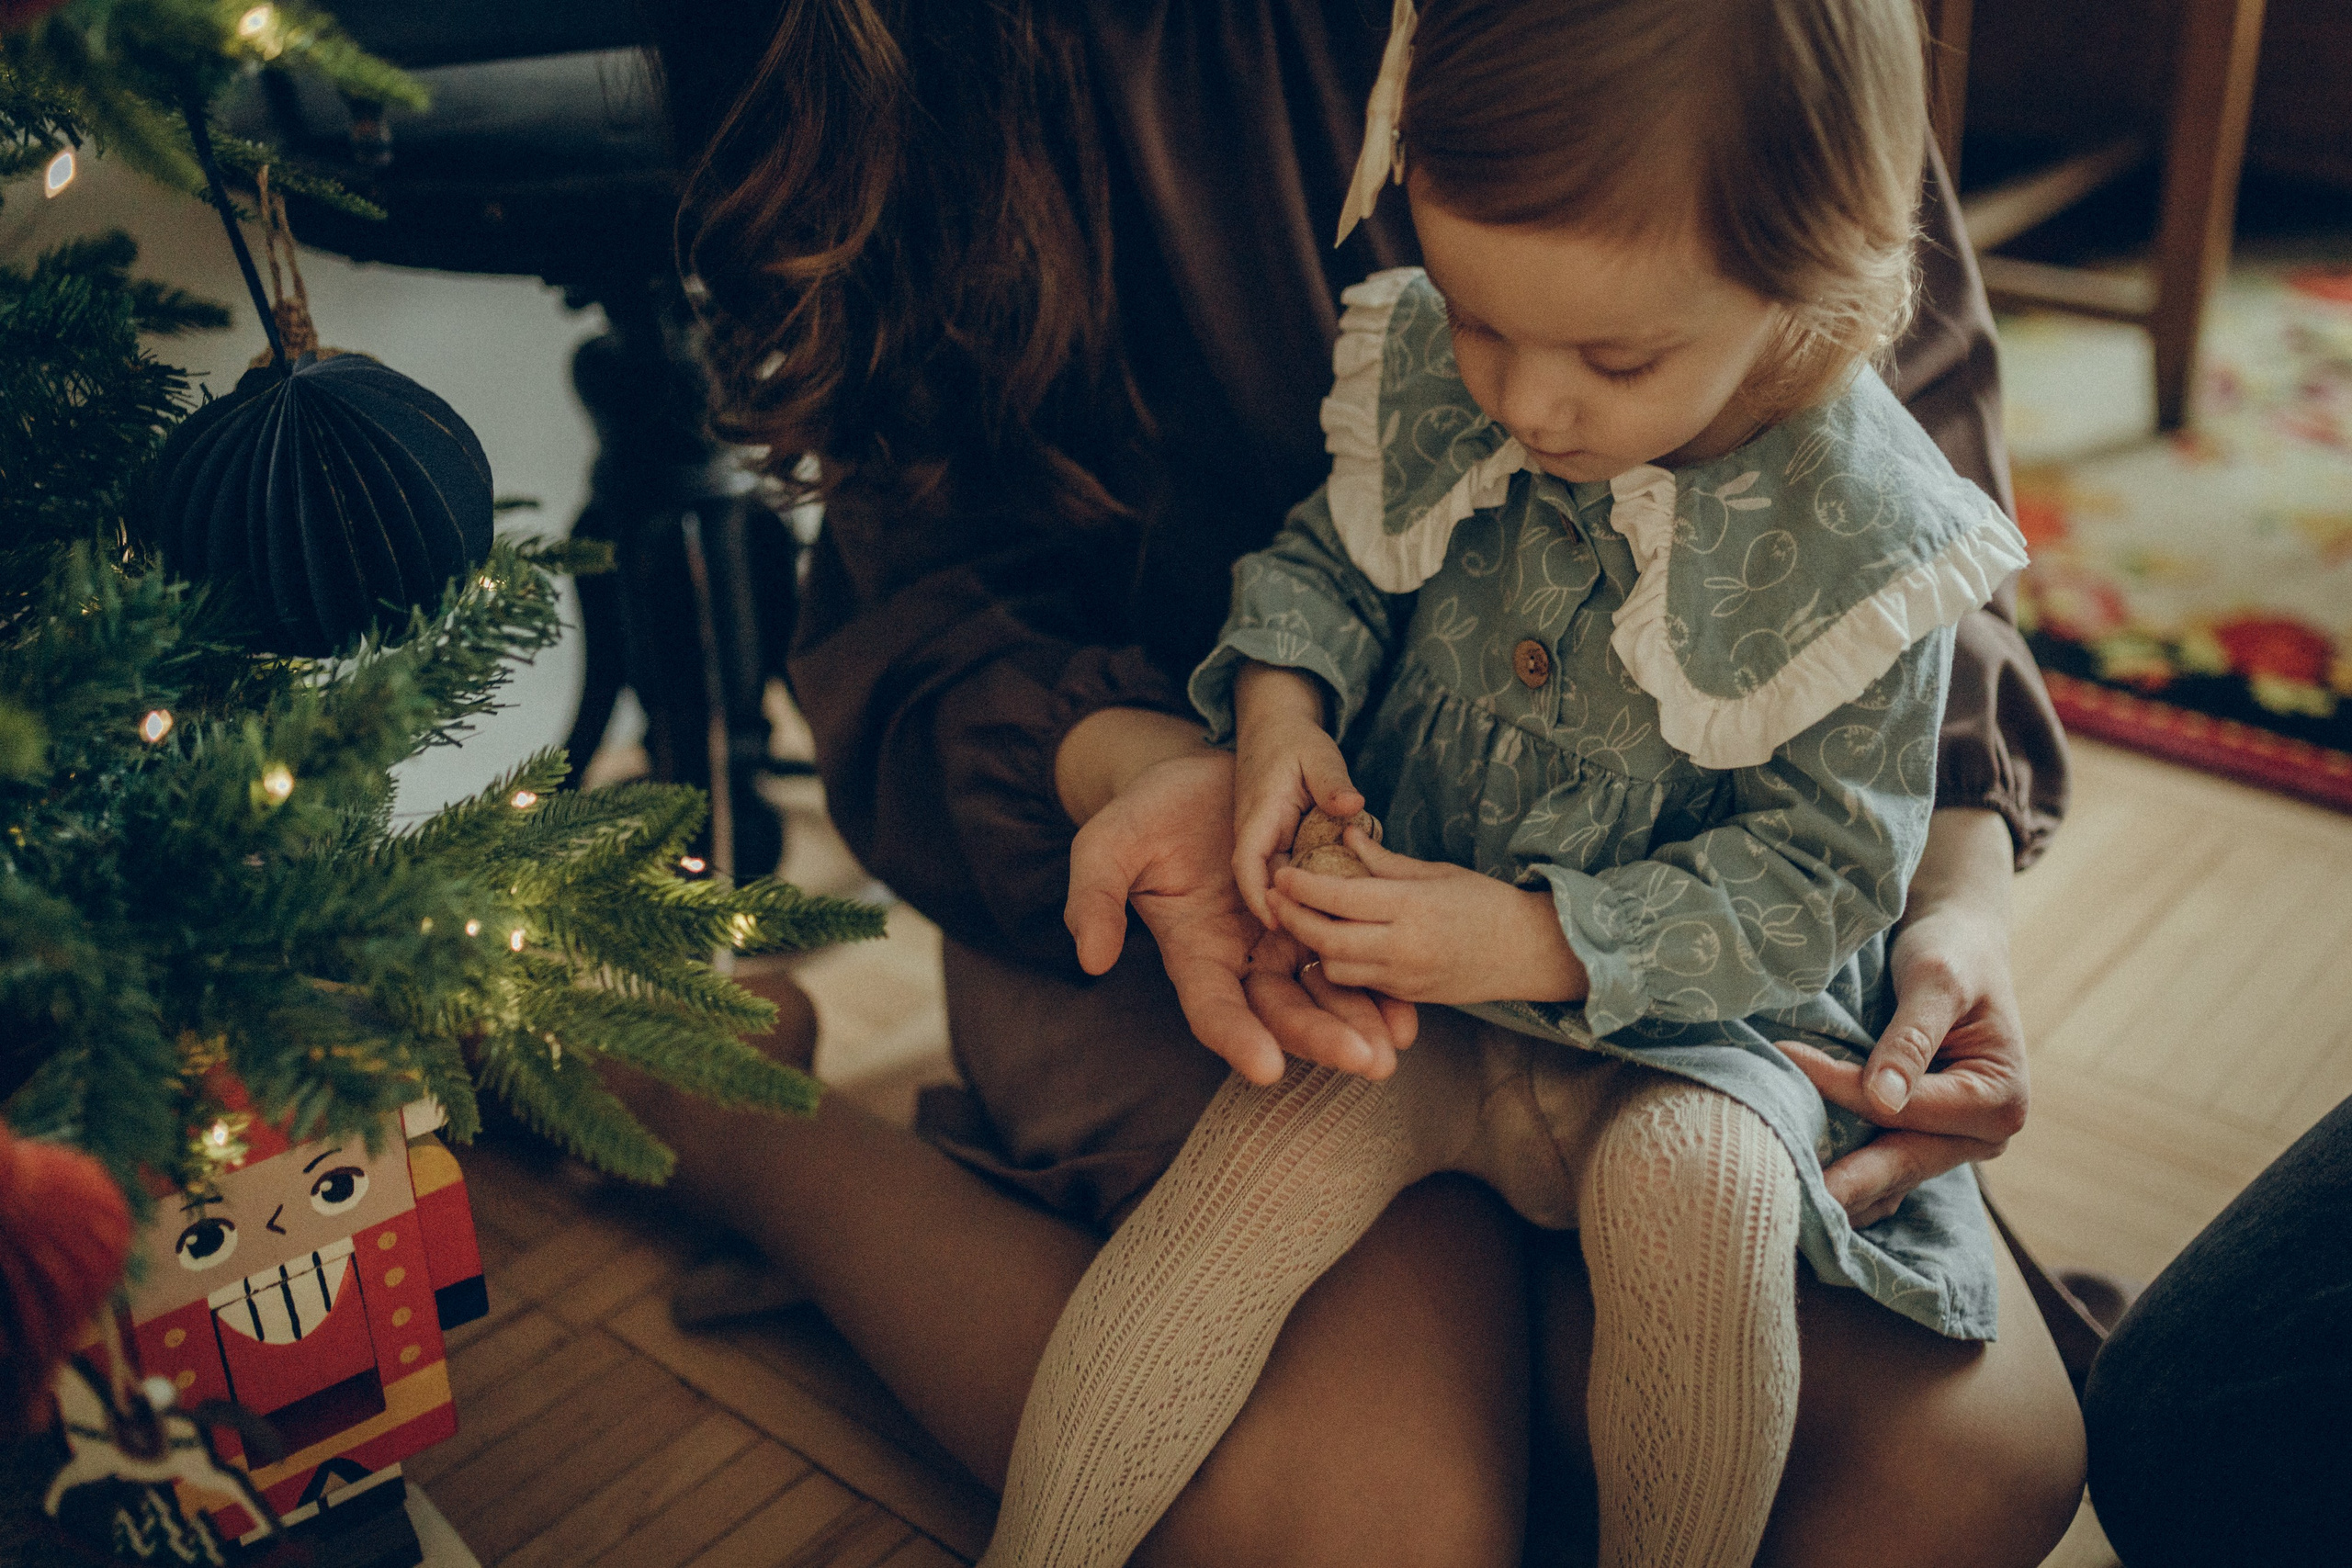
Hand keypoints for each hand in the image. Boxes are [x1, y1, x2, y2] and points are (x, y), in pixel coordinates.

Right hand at [1064, 747, 1405, 1084]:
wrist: (1199, 778)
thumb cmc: (1147, 812)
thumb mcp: (1107, 845)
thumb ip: (1095, 898)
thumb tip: (1093, 959)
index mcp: (1194, 954)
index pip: (1213, 1010)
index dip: (1238, 1039)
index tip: (1266, 1067)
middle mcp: (1242, 960)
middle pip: (1282, 1013)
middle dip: (1322, 1039)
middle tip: (1364, 1061)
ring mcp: (1285, 941)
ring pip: (1325, 994)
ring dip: (1360, 1022)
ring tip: (1396, 1045)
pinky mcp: (1319, 917)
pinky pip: (1352, 957)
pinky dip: (1379, 984)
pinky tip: (1409, 1007)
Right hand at [1231, 664, 1362, 925]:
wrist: (1275, 726)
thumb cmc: (1294, 739)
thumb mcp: (1318, 755)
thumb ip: (1333, 782)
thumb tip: (1353, 806)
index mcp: (1259, 815)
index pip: (1248, 863)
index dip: (1258, 896)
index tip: (1276, 922)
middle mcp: (1256, 834)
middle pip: (1264, 883)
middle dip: (1286, 913)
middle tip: (1323, 940)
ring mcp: (1267, 840)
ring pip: (1279, 882)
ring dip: (1300, 904)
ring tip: (1335, 931)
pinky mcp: (1280, 843)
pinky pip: (1292, 873)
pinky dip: (1311, 888)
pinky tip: (1339, 905)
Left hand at [1268, 829, 1586, 1005]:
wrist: (1530, 952)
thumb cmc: (1487, 902)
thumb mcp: (1436, 872)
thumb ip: (1385, 861)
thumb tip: (1344, 837)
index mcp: (1413, 907)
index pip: (1341, 898)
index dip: (1303, 887)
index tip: (1281, 873)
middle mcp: (1405, 946)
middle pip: (1327, 938)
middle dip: (1293, 918)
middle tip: (1273, 897)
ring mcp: (1406, 977)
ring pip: (1336, 968)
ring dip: (1315, 945)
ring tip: (1306, 919)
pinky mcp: (1410, 997)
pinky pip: (1360, 984)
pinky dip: (1341, 964)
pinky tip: (1336, 943)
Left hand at [1777, 812, 2028, 1226]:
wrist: (1958, 943)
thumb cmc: (1952, 953)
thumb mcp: (1937, 983)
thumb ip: (1912, 1039)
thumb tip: (1883, 1101)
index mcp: (2000, 1101)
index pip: (1907, 1108)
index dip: (1844, 1089)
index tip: (1786, 1061)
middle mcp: (1983, 1135)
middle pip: (1902, 1160)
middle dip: (1846, 1181)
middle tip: (1788, 1201)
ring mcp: (1953, 1143)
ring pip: (1890, 1173)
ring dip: (1843, 1188)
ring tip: (1785, 1206)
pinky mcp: (1924, 1137)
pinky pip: (1883, 1165)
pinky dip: (1849, 1176)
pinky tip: (1803, 1190)